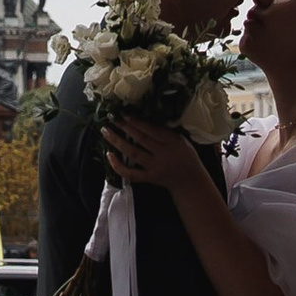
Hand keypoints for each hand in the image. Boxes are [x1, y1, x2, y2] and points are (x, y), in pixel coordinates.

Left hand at [101, 113, 218, 216]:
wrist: (190, 181)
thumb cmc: (186, 156)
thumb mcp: (181, 140)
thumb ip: (166, 132)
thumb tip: (145, 118)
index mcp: (173, 142)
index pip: (153, 130)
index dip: (138, 122)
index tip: (125, 114)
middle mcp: (163, 154)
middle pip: (141, 139)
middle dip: (125, 127)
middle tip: (112, 118)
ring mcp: (154, 167)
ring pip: (133, 153)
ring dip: (117, 141)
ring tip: (106, 131)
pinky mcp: (148, 178)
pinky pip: (130, 173)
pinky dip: (118, 165)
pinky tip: (109, 155)